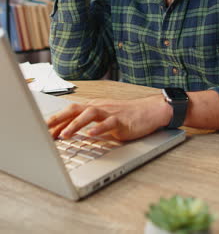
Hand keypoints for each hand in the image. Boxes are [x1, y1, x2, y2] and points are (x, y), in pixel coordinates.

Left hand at [47, 95, 172, 141]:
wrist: (150, 111)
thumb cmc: (127, 116)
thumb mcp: (105, 119)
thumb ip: (90, 125)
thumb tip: (72, 134)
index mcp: (94, 107)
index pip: (71, 111)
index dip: (56, 120)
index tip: (43, 130)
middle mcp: (99, 107)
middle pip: (75, 109)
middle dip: (59, 119)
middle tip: (45, 130)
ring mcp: (110, 113)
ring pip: (89, 115)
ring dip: (75, 125)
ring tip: (65, 135)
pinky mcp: (121, 120)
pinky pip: (108, 123)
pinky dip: (98, 129)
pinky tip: (91, 135)